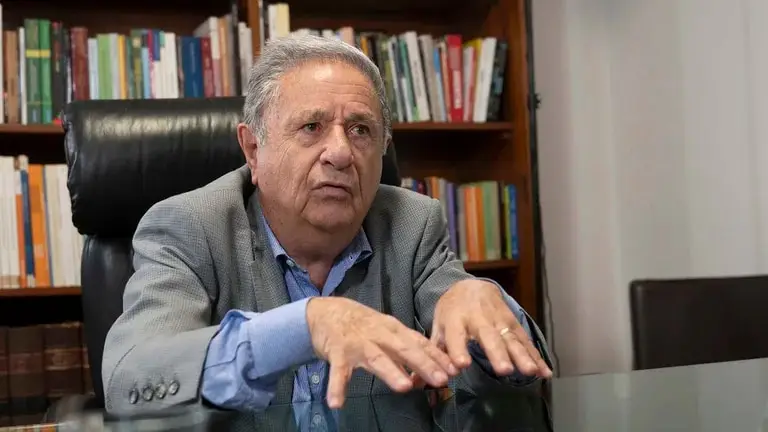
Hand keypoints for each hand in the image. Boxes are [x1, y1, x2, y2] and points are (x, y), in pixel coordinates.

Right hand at [306, 297, 458, 407]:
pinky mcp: (338, 353)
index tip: (455, 369)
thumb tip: (432, 367)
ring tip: (404, 387)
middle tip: (441, 379)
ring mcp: (358, 343)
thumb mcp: (387, 331)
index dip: (437, 356)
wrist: (326, 312)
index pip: (419, 342)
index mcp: (393, 329)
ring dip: (391, 372)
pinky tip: (337, 403)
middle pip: (404, 349)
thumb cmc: (362, 325)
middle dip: (424, 364)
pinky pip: (338, 372)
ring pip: (376, 358)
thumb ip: (406, 348)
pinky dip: (336, 387)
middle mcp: (379, 334)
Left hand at [431, 280, 551, 378]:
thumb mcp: (438, 326)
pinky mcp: (512, 321)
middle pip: (488, 336)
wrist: (469, 285)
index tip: (462, 365)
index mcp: (455, 319)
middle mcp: (477, 318)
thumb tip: (420, 378)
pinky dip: (536, 355)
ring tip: (529, 372)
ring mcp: (497, 319)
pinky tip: (544, 371)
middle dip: (496, 353)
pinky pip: (525, 340)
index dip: (458, 349)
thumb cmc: (451, 311)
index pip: (455, 336)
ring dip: (521, 355)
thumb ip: (434, 351)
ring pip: (510, 338)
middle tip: (503, 370)